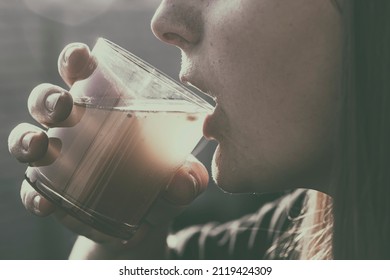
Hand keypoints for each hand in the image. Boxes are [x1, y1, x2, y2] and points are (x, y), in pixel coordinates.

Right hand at [8, 42, 208, 244]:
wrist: (142, 221)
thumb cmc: (159, 184)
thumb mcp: (179, 179)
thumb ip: (188, 178)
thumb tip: (186, 182)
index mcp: (104, 108)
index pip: (83, 75)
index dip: (74, 60)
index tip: (81, 56)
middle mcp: (75, 128)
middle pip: (47, 101)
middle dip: (48, 98)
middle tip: (64, 106)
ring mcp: (59, 160)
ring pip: (28, 137)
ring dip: (27, 138)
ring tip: (41, 145)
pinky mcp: (52, 192)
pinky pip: (32, 190)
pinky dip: (33, 195)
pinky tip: (45, 202)